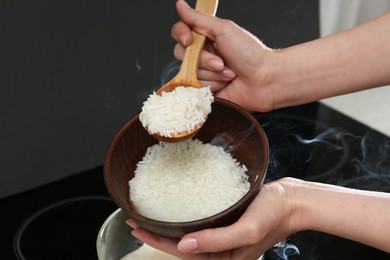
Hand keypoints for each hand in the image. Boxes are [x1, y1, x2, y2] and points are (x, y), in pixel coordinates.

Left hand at [127, 178, 299, 259]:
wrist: (292, 201)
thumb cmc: (274, 215)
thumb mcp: (247, 230)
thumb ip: (216, 240)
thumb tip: (184, 246)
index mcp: (225, 258)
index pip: (183, 253)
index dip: (157, 242)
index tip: (136, 229)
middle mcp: (221, 250)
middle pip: (182, 245)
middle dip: (156, 235)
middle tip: (134, 222)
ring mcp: (223, 237)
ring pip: (189, 235)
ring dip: (168, 227)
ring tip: (148, 218)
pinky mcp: (226, 224)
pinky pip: (200, 225)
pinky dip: (185, 219)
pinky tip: (176, 212)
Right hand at [171, 0, 275, 111]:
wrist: (264, 80)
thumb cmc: (249, 53)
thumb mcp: (224, 30)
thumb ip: (199, 19)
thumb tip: (180, 4)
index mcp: (206, 37)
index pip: (180, 32)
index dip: (181, 35)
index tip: (189, 40)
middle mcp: (201, 54)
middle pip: (182, 54)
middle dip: (203, 60)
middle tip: (222, 62)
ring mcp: (202, 72)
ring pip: (189, 72)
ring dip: (212, 74)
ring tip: (230, 74)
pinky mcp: (204, 89)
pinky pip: (196, 87)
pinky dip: (212, 86)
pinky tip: (225, 85)